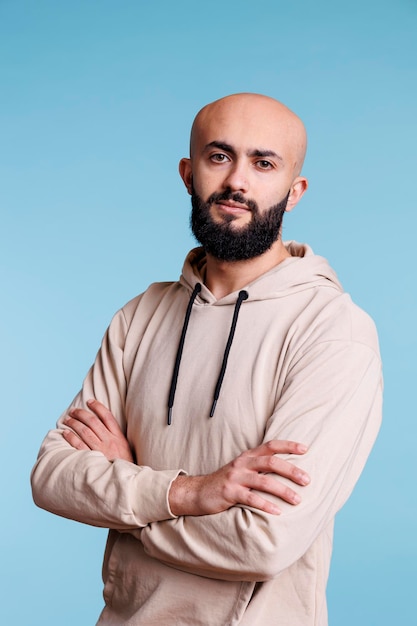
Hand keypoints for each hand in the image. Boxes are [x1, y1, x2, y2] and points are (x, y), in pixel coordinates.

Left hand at [62, 399, 133, 462]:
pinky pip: (79, 445)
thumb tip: (104, 425)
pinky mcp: (92, 460)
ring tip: (67, 419)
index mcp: (119, 437)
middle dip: (82, 413)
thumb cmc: (124, 466)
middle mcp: (110, 442)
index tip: (89, 401)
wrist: (126, 483)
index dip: (97, 407)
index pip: (107, 416)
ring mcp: (100, 450)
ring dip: (74, 423)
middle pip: (93, 421)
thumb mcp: (126, 449)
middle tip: (74, 411)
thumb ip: (116, 437)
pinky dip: (71, 437)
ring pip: (84, 431)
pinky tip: (65, 432)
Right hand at [169, 440, 309, 516]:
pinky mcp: (229, 493)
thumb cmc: (226, 483)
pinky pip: (250, 498)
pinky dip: (265, 505)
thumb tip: (287, 470)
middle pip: (271, 462)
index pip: (271, 445)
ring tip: (297, 500)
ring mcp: (235, 477)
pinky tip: (277, 512)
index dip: (288, 446)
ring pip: (264, 481)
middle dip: (291, 470)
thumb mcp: (242, 469)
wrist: (198, 492)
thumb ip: (260, 467)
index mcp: (248, 456)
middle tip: (307, 480)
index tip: (305, 449)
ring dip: (283, 490)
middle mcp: (242, 464)